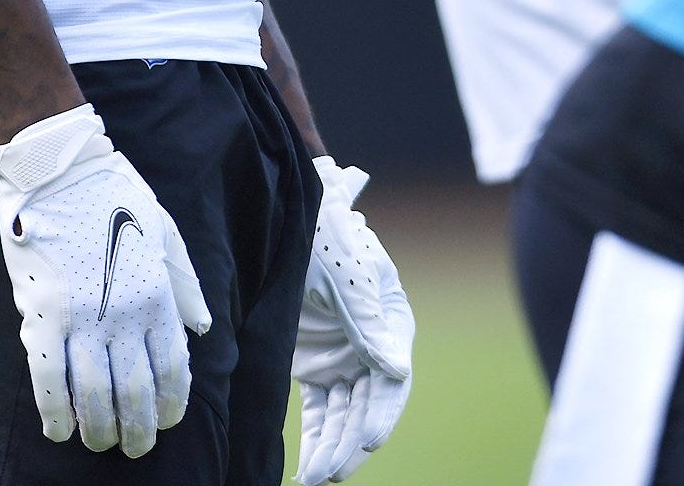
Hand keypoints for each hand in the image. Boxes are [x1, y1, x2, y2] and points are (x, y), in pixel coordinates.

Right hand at [0, 103, 212, 456]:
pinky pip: (49, 379)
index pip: (173, 368)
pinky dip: (55, 411)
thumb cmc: (117, 199)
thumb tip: (202, 328)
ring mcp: (81, 319)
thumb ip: (186, 286)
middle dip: (138, 429)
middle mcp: (124, 314)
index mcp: (158, 295)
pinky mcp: (43, 317)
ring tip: (101, 444)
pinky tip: (60, 430)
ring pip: (94, 394)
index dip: (171, 405)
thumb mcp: (167, 234)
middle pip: (136, 391)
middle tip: (135, 449)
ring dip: (99, 428)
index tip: (167, 424)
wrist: (60, 172)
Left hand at [293, 159, 414, 483]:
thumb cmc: (326, 238)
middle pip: (365, 406)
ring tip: (313, 480)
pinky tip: (305, 465)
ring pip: (341, 415)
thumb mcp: (347, 276)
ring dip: (330, 447)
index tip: (368, 441)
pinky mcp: (314, 365)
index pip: (391, 380)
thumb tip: (397, 372)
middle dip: (348, 442)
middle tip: (327, 474)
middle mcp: (372, 347)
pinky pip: (318, 410)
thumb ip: (368, 323)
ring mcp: (343, 357)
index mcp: (391, 322)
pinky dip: (314, 437)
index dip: (381, 413)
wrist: (286, 222)